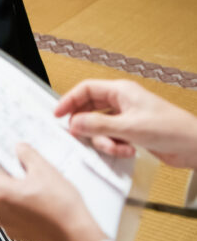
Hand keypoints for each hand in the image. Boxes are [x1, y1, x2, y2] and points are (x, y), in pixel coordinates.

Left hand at [0, 144, 104, 240]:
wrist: (76, 235)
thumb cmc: (60, 203)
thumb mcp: (45, 169)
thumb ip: (27, 154)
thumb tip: (18, 148)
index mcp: (0, 191)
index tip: (2, 156)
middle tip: (2, 170)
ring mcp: (5, 225)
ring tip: (15, 185)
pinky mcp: (15, 235)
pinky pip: (3, 218)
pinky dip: (7, 208)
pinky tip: (25, 202)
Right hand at [55, 79, 196, 167]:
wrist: (192, 145)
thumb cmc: (169, 128)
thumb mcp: (128, 128)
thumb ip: (98, 125)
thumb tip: (75, 123)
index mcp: (120, 91)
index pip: (86, 89)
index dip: (69, 100)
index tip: (58, 113)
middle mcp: (121, 102)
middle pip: (91, 110)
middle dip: (88, 126)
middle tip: (81, 136)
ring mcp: (126, 117)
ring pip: (100, 127)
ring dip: (106, 141)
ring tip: (119, 147)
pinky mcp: (131, 132)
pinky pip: (112, 138)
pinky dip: (116, 146)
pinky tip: (129, 150)